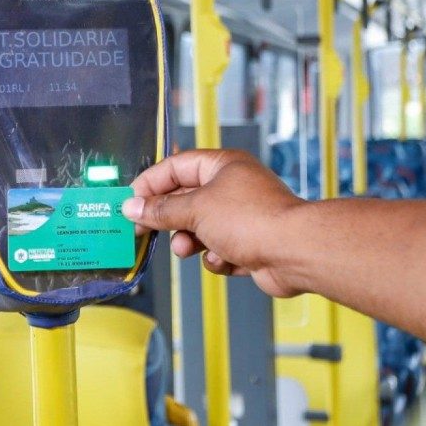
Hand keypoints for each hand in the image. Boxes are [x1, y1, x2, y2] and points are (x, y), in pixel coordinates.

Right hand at [121, 149, 305, 297]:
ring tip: (187, 247)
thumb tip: (133, 208)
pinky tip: (225, 258)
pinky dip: (216, 257)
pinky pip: (218, 249)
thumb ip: (161, 210)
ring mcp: (242, 217)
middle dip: (169, 218)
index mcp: (222, 166)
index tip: (131, 202)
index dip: (151, 184)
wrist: (294, 252)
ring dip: (190, 241)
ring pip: (200, 228)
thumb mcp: (196, 210)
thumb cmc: (252, 219)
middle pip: (186, 199)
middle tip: (145, 230)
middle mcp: (233, 187)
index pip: (176, 167)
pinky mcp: (249, 244)